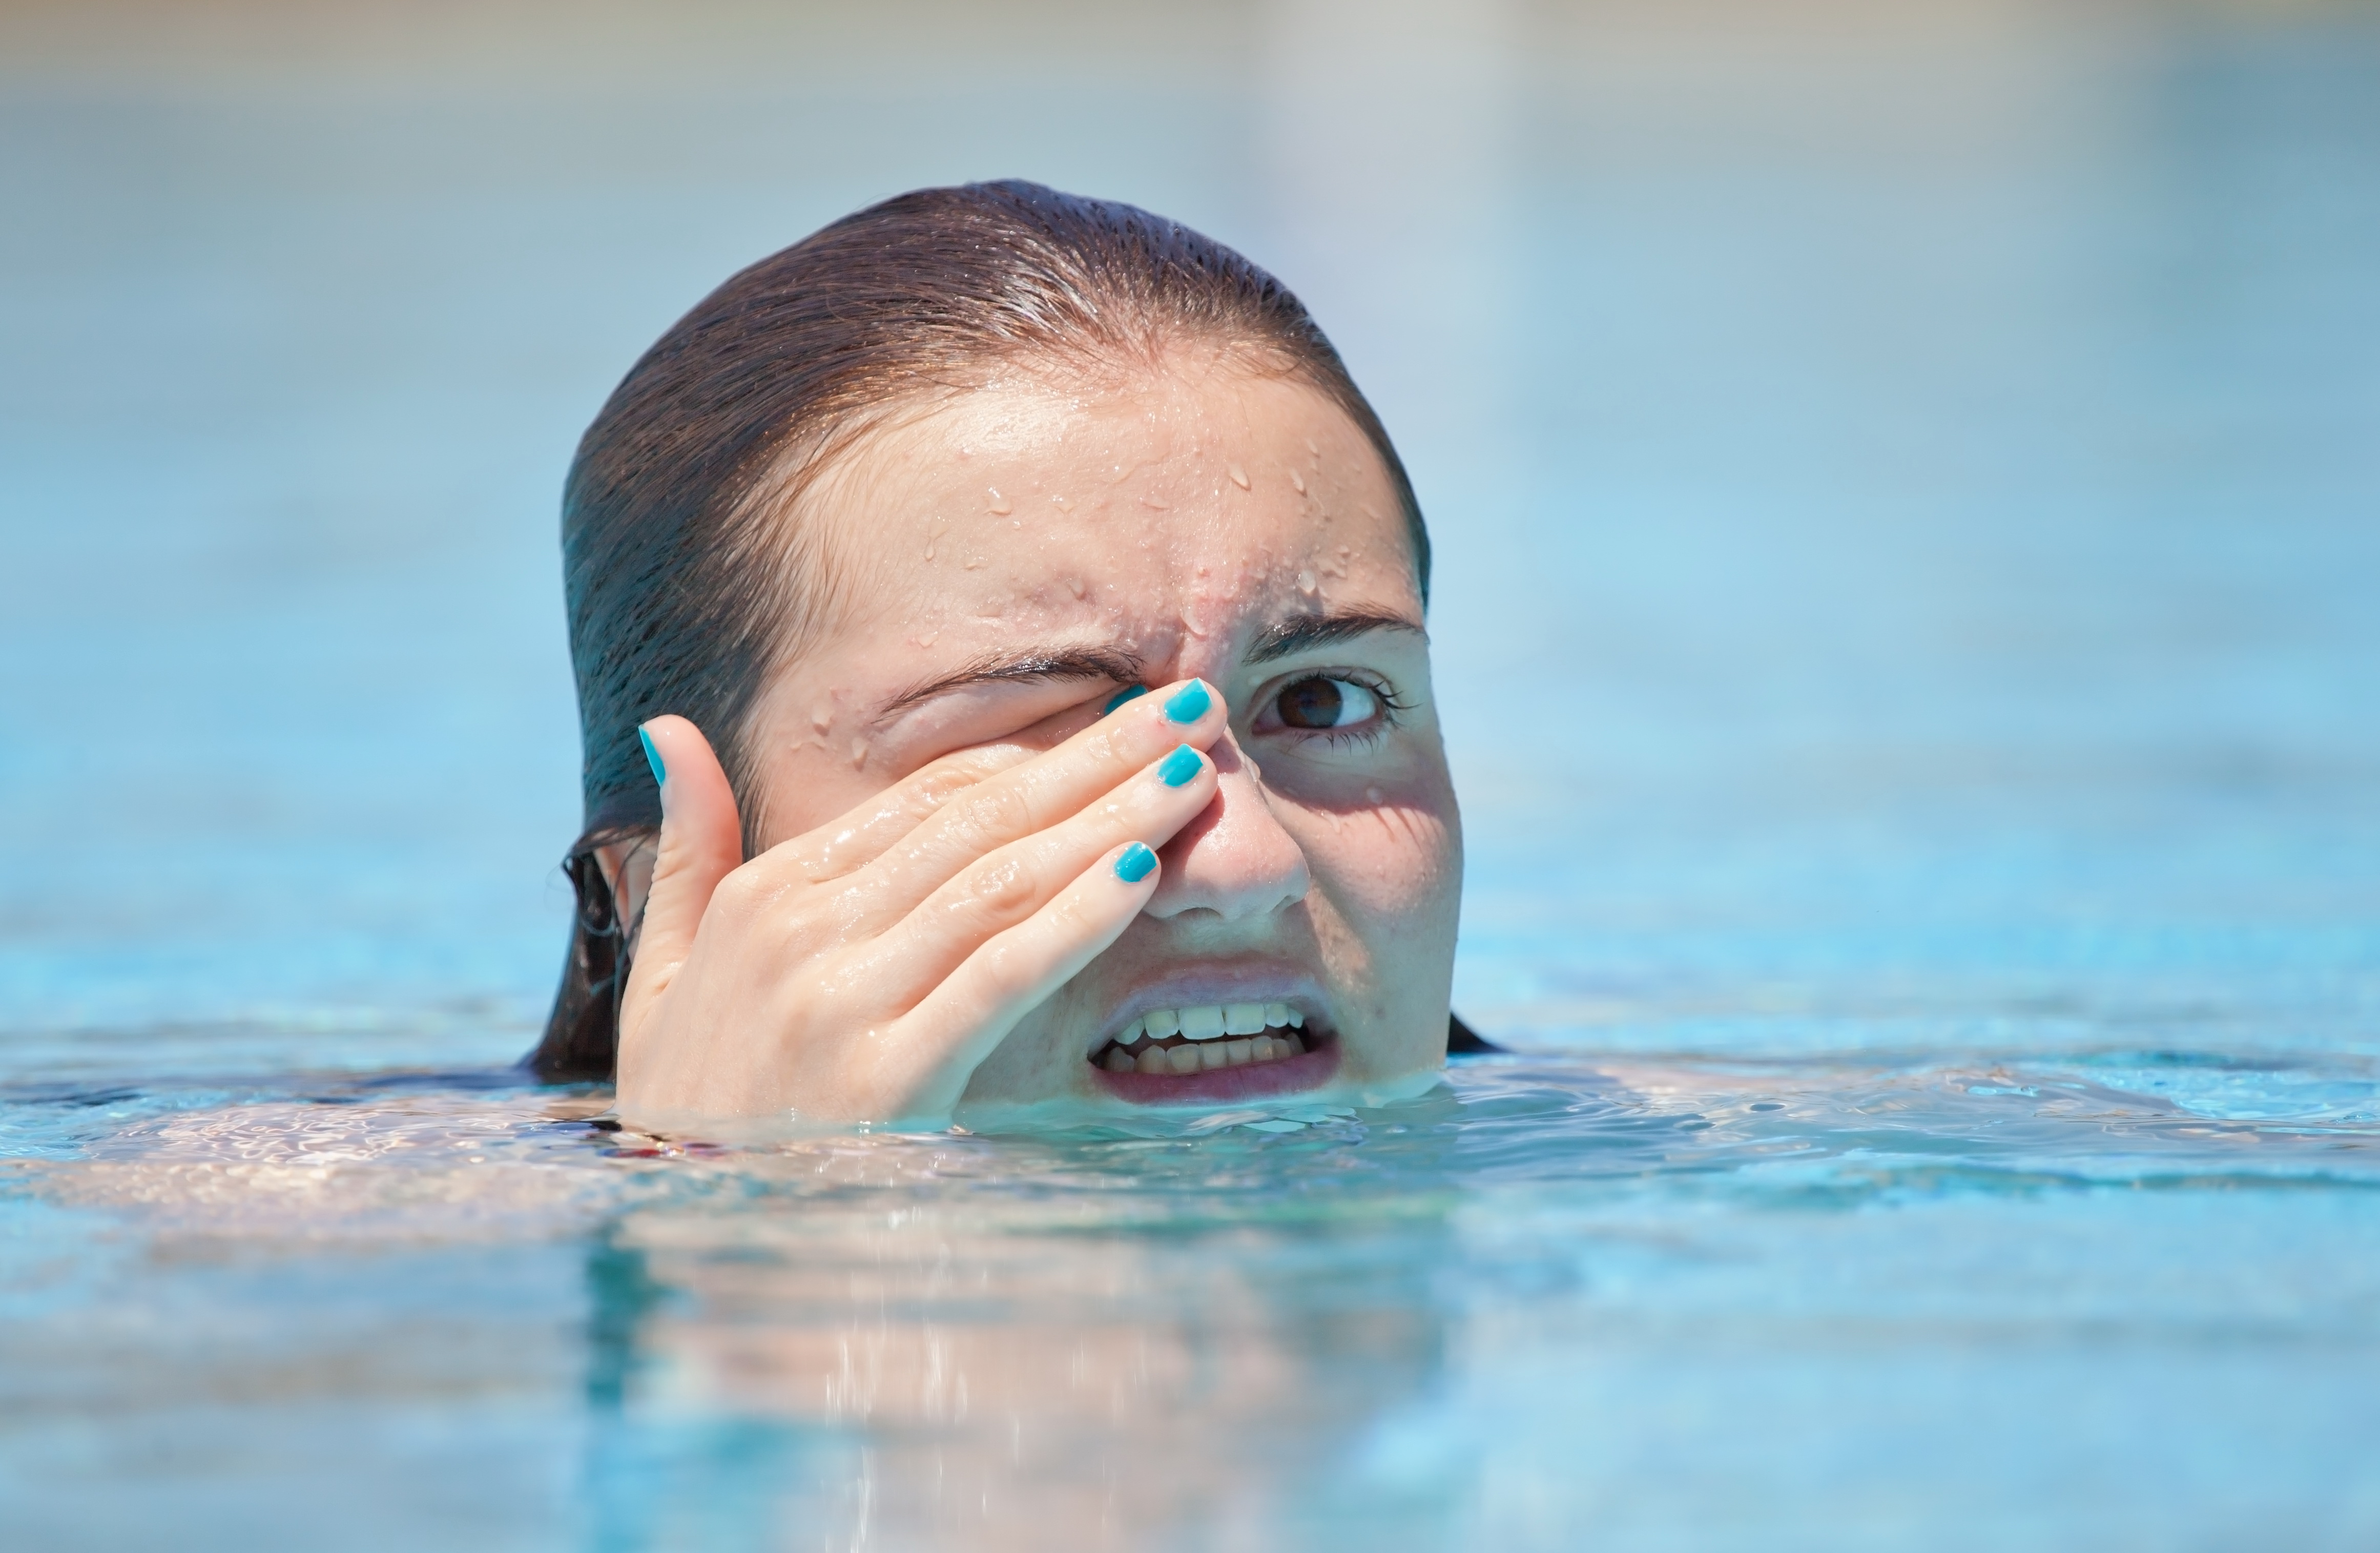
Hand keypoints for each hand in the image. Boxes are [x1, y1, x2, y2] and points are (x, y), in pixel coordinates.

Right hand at [615, 679, 1227, 1125]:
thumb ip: (687, 848)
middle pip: (981, 821)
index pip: (930, 800)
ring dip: (1109, 821)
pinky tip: (1140, 875)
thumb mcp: (663, 971)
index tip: (1125, 721)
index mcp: (769, 897)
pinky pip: (1000, 977)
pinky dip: (1073, 921)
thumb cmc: (691, 1109)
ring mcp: (844, 1001)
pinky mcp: (888, 1077)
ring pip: (1001, 883)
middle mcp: (806, 932)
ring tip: (1194, 775)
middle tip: (1195, 707)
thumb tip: (671, 727)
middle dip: (1099, 759)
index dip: (1036, 753)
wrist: (681, 1233)